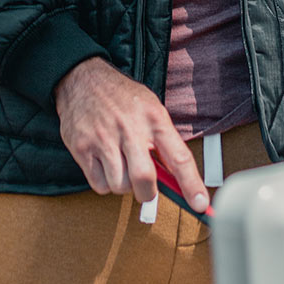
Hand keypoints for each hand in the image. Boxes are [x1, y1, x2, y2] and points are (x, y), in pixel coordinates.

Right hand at [54, 57, 207, 211]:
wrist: (82, 78)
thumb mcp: (150, 108)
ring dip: (123, 184)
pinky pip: (99, 185)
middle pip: (144, 179)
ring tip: (121, 164)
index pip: (178, 157)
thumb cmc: (122, 97)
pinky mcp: (82, 148)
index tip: (200, 204)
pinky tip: (105, 163)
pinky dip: (104, 183)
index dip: (191, 184)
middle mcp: (130, 128)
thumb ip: (163, 141)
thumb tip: (175, 179)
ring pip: (120, 186)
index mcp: (154, 118)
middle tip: (145, 187)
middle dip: (147, 192)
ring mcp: (104, 138)